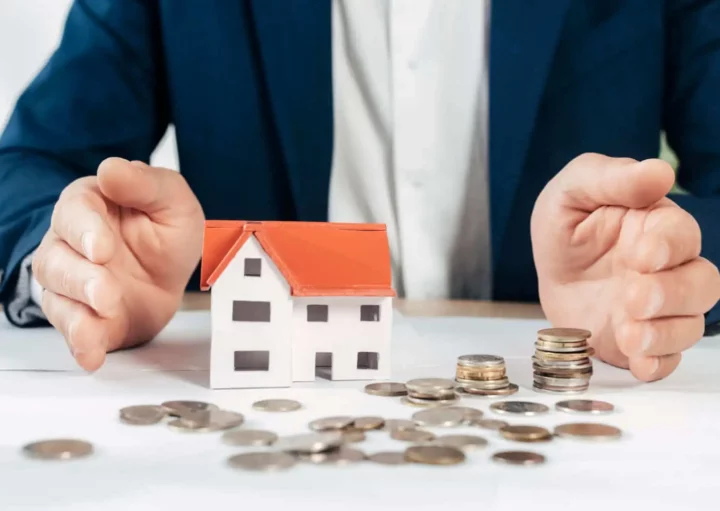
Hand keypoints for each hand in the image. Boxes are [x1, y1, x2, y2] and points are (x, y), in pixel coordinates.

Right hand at [32, 158, 204, 370]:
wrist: (173, 278)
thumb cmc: (166, 233)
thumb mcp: (173, 202)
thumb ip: (146, 184)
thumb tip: (111, 169)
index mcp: (90, 207)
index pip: (73, 212)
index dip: (84, 230)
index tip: (101, 248)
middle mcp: (71, 245)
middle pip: (55, 259)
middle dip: (80, 277)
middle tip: (105, 290)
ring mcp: (72, 283)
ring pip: (57, 295)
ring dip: (78, 310)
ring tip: (106, 313)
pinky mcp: (82, 317)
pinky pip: (71, 331)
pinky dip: (81, 343)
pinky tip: (92, 354)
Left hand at [531, 153, 719, 381]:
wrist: (548, 272)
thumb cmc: (565, 226)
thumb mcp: (572, 192)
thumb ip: (610, 179)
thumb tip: (660, 172)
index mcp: (656, 226)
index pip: (682, 235)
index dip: (668, 245)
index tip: (642, 254)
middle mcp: (668, 268)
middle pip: (701, 283)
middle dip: (671, 293)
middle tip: (633, 296)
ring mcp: (659, 307)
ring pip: (690, 323)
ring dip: (664, 332)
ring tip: (628, 334)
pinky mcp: (644, 339)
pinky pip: (667, 358)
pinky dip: (658, 364)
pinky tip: (639, 364)